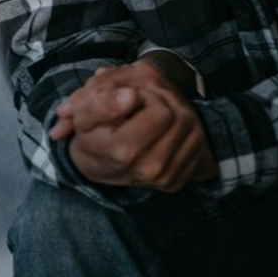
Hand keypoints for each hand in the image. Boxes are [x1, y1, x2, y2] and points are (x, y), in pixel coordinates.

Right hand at [52, 62, 215, 191]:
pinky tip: (163, 129)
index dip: (146, 96)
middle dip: (162, 101)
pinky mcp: (177, 181)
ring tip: (151, 112)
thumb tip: (131, 96)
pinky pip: (196, 143)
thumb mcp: (81, 114)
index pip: (160, 112)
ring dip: (174, 112)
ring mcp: (165, 177)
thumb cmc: (90, 134)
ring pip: (191, 127)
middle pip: (180, 117)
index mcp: (124, 151)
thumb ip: (100, 103)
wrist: (96, 165)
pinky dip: (182, 130)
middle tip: (142, 101)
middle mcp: (149, 169)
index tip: (130, 96)